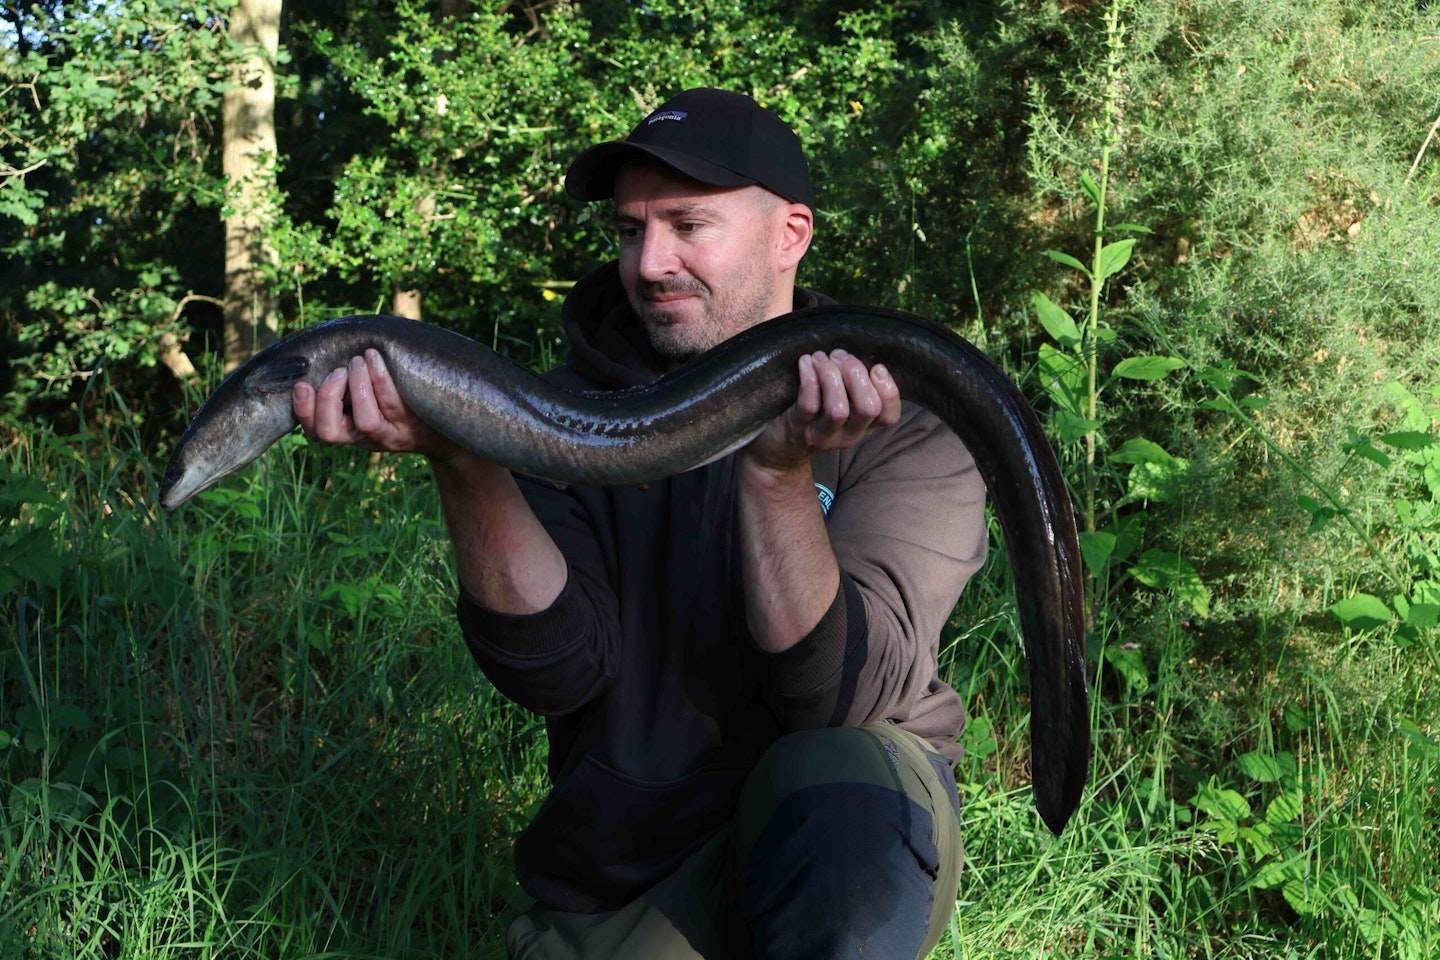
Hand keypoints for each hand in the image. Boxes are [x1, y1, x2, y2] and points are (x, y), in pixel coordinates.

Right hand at [293, 348, 459, 460]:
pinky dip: (380, 377)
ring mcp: (389, 434)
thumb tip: (324, 346)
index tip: (301, 383)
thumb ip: (350, 382)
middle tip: (339, 371)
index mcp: (349, 431)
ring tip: (359, 359)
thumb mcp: (374, 398)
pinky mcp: (411, 425)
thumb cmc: (402, 401)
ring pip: (365, 419)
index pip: (316, 432)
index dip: (303, 410)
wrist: (447, 425)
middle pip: (330, 432)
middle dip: (328, 397)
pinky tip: (376, 356)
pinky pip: (392, 403)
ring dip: (357, 383)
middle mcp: (365, 438)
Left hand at [741, 349, 900, 473]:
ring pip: (838, 408)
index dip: (889, 390)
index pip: (889, 415)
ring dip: (831, 375)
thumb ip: (854, 387)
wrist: (776, 450)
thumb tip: (855, 355)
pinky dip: (809, 378)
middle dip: (856, 373)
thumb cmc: (813, 417)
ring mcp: (822, 435)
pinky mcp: (798, 429)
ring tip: (820, 358)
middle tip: (839, 356)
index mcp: (863, 426)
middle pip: (868, 408)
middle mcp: (848, 434)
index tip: (876, 367)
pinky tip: (805, 362)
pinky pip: (809, 403)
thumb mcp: (840, 406)